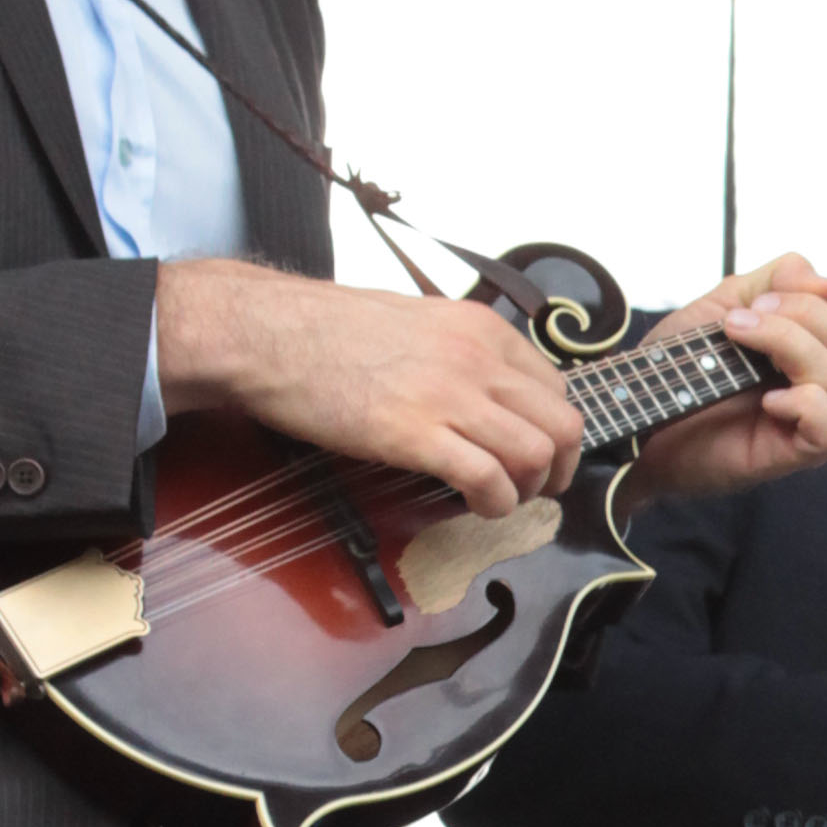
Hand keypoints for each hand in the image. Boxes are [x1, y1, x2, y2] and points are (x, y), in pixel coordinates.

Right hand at [148, 260, 585, 514]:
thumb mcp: (414, 319)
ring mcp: (448, 396)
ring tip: (502, 498)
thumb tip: (482, 389)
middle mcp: (477, 358)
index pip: (555, 387)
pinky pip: (488, 480)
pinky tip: (477, 506)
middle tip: (536, 488)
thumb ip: (458, 349)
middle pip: (562, 424)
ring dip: (529, 490)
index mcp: (480, 328)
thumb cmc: (324, 329)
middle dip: (559, 467)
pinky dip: (495, 503)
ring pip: (536, 455)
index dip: (554, 430)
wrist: (264, 333)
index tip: (538, 453)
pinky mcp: (414, 434)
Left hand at [627, 260, 826, 496]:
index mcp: (825, 354)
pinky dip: (803, 403)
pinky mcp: (794, 455)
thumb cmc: (684, 363)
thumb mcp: (728, 300)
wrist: (640, 409)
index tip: (795, 292)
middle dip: (807, 313)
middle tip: (750, 314)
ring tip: (736, 334)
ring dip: (787, 340)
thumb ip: (779, 279)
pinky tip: (766, 400)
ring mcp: (814, 422)